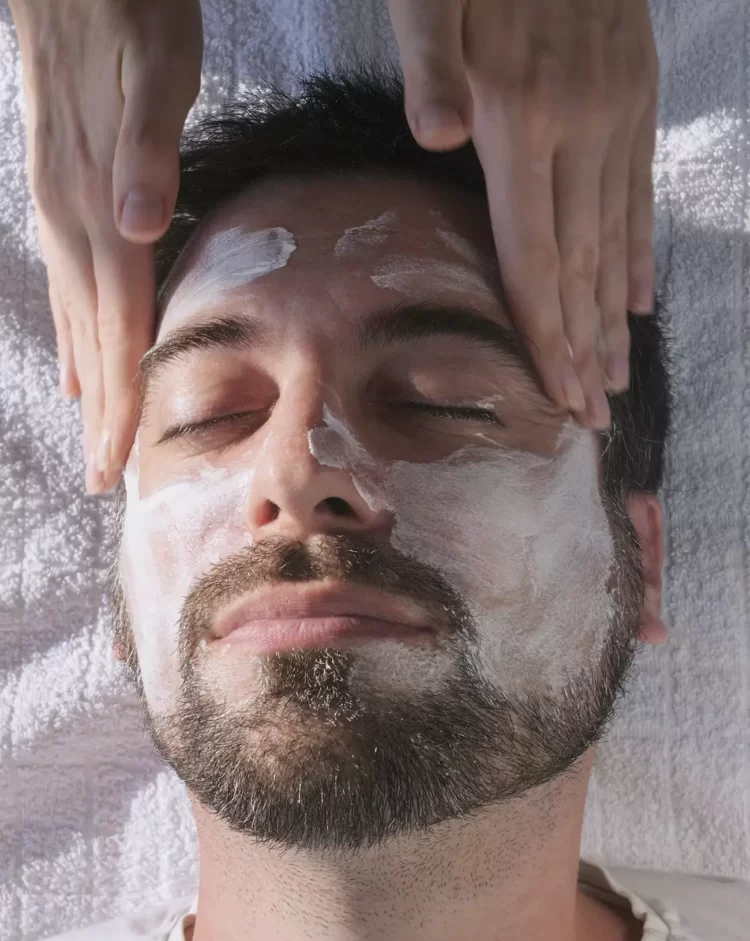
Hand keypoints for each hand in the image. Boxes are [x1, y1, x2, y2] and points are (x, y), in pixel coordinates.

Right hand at [9, 0, 202, 492]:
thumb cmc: (127, 11)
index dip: (120, 403)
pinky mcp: (63, 191)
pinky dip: (75, 331)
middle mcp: (75, 221)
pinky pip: (69, 283)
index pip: (117, 328)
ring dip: (89, 382)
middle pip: (93, 340)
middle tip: (102, 481)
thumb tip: (136, 224)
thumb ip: (146, 150)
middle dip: (102, 416)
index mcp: (104, 209)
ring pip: (76, 318)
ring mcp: (62, 208)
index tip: (117, 467)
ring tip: (94, 437)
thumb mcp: (153, 69)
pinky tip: (78, 357)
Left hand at [387, 0, 658, 429]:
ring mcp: (615, 114)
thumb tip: (437, 136)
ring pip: (614, 239)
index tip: (556, 395)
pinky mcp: (633, 98)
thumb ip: (432, 61)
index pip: (534, 252)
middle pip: (579, 265)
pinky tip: (639, 301)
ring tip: (615, 380)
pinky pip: (638, 192)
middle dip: (582, 349)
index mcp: (522, 116)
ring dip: (613, 318)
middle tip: (591, 418)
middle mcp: (579, 127)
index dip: (544, 331)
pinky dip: (639, 254)